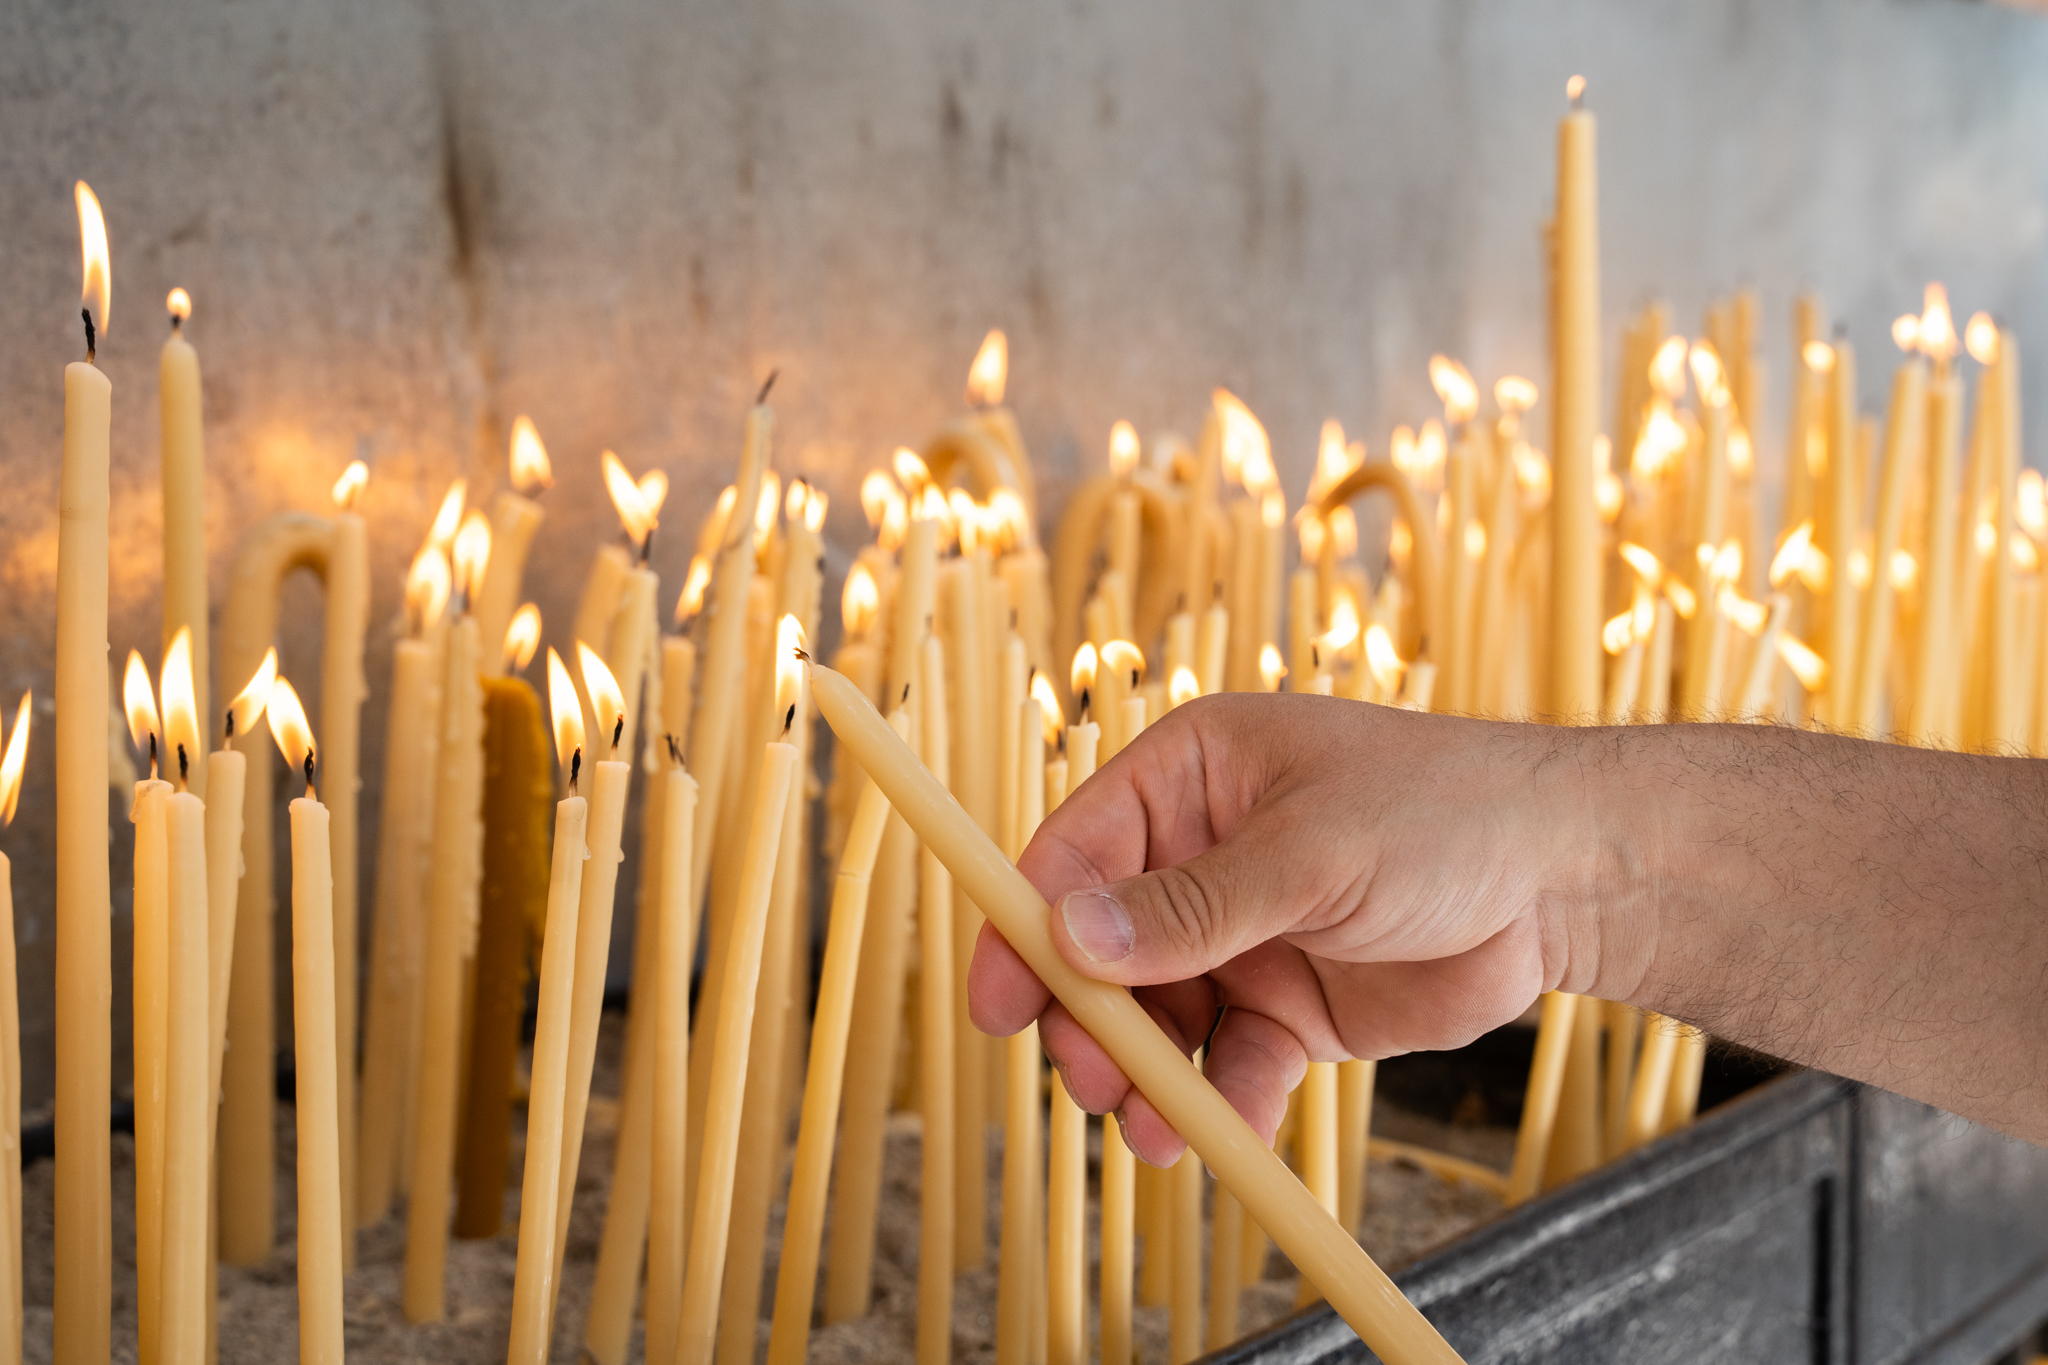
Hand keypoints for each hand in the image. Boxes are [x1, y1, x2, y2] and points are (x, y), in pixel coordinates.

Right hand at [967, 693, 1624, 1166]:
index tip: (998, 1000)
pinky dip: (1220, 1102)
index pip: (1078, 849)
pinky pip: (1232, 1062)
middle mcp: (1205, 855)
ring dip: (1146, 1074)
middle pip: (1103, 946)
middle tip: (1090, 1078)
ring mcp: (1245, 934)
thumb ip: (1191, 906)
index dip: (1029, 923)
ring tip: (1150, 1128)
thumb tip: (1068, 934)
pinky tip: (1221, 1135)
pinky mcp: (1291, 1004)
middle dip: (1087, 1018)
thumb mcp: (1310, 852)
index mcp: (1193, 776)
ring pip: (1159, 1017)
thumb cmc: (1448, 813)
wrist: (1569, 878)